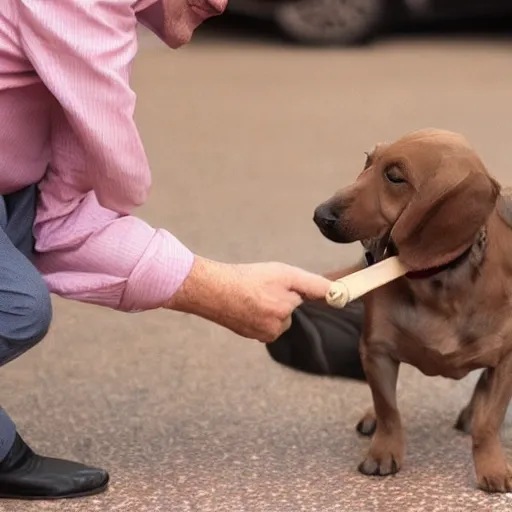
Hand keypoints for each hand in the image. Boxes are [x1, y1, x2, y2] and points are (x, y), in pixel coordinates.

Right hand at [165, 256, 331, 341]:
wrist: (211, 291)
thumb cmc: (247, 279)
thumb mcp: (284, 274)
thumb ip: (312, 285)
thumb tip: (336, 295)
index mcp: (285, 312)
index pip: (301, 299)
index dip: (304, 292)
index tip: (318, 293)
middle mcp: (276, 326)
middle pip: (287, 309)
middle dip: (279, 296)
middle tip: (262, 285)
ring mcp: (261, 333)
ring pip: (274, 316)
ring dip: (266, 305)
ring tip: (250, 294)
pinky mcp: (249, 334)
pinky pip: (261, 322)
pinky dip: (255, 312)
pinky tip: (244, 303)